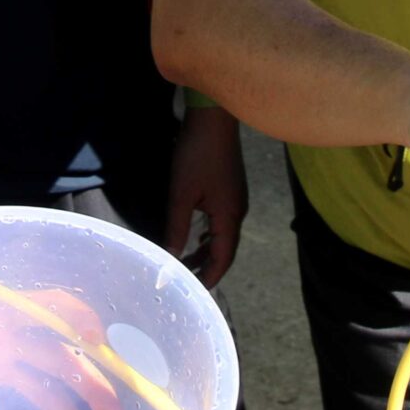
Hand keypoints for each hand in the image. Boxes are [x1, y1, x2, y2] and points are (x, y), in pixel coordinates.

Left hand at [165, 104, 247, 284]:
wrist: (213, 118)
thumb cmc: (196, 155)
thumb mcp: (181, 194)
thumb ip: (177, 228)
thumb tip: (171, 257)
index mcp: (229, 216)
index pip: (223, 257)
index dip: (210, 276)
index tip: (195, 291)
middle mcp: (238, 211)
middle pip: (226, 249)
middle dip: (207, 266)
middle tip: (186, 279)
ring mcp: (236, 198)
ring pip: (223, 234)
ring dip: (206, 250)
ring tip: (187, 260)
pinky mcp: (231, 188)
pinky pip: (222, 221)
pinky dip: (209, 234)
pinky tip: (196, 234)